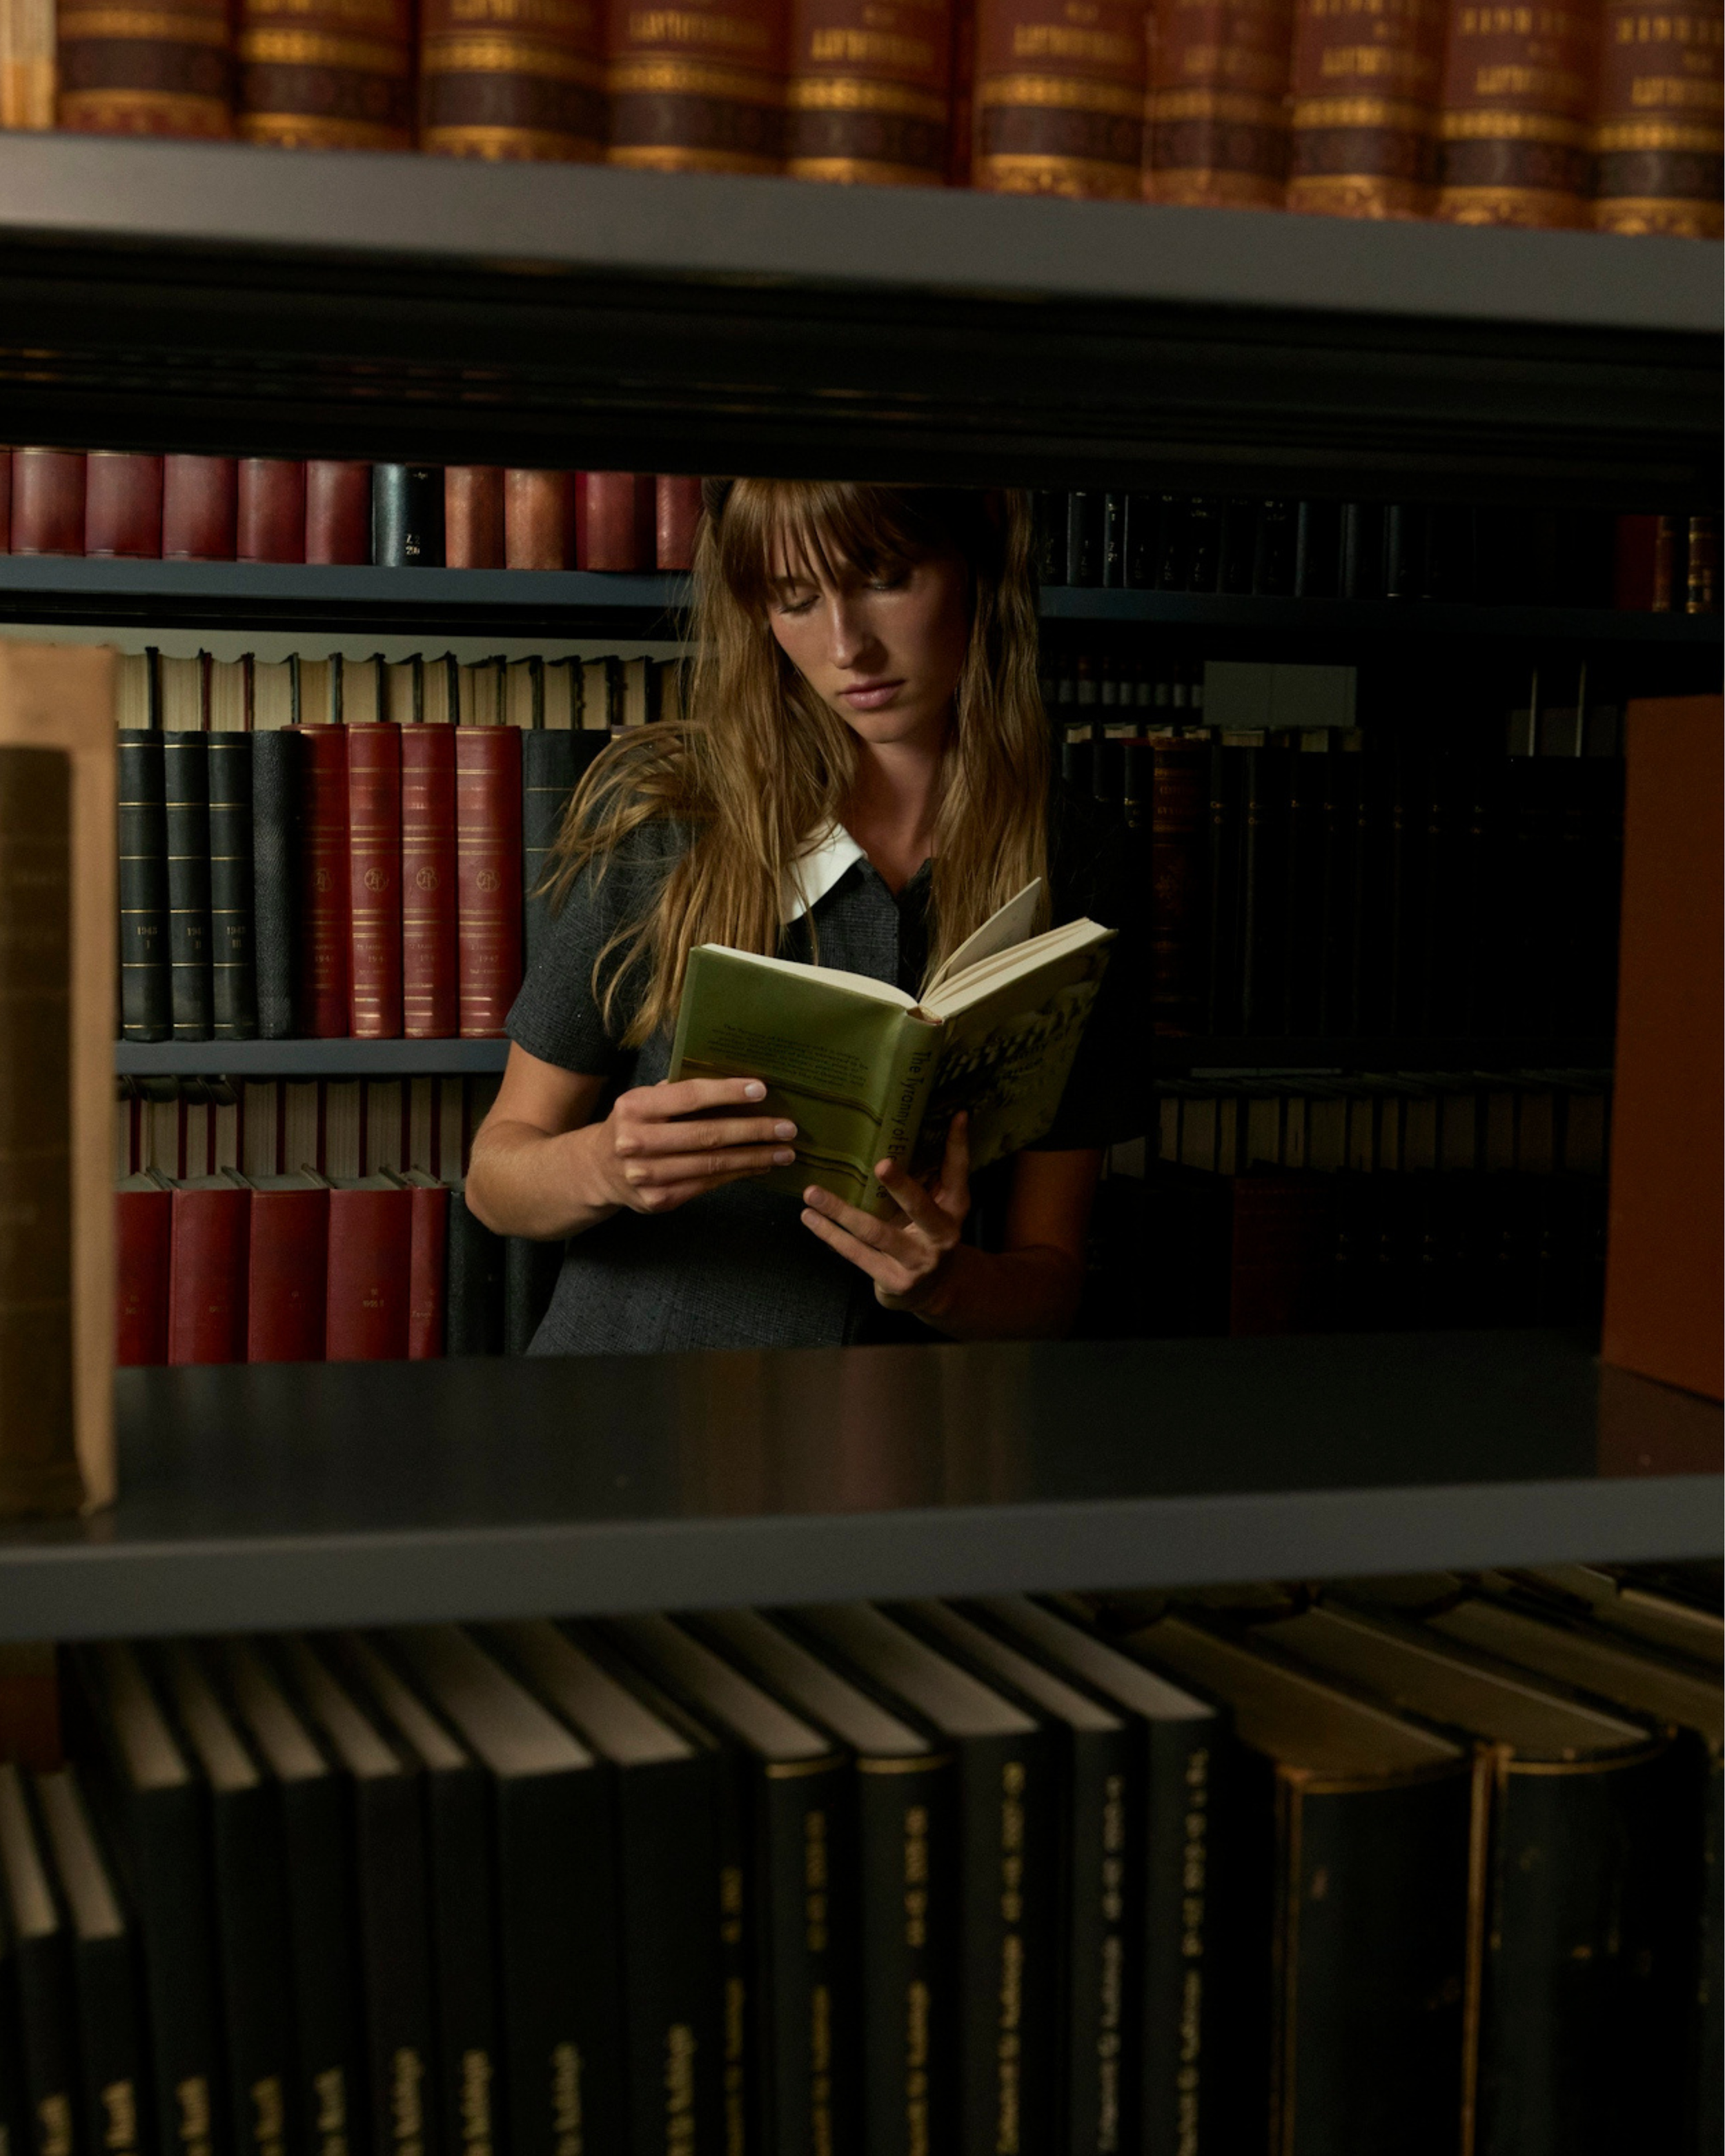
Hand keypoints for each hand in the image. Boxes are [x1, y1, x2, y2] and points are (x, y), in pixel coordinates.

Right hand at [590, 1077, 797, 1214]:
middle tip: (787, 1128)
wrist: (597, 1170)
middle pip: (707, 1135)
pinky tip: (760, 1165)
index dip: (727, 1093)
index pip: (688, 1096)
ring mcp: (647, 1176)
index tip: (761, 1090)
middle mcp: (636, 1142)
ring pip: (712, 1164)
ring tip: (785, 1151)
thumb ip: (679, 1094)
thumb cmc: (633, 1125)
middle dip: (753, 1131)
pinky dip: (738, 1174)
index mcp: (634, 1108)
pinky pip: (707, 1184)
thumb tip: (737, 1085)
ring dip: (754, 1157)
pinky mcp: (659, 1200)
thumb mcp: (644, 1101)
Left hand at [800, 1112, 971, 1314]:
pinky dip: (830, 1234)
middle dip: (901, 1186)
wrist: (934, 1290)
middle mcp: (941, 1235)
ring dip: (840, 1212)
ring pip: (875, 1233)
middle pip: (920, 1206)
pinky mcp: (892, 1279)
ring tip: (812, 1193)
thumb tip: (930, 1123)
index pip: (959, 1172)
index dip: (958, 1144)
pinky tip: (809, 1218)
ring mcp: (917, 1261)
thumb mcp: (939, 1207)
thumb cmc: (928, 1234)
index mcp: (954, 1209)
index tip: (957, 1115)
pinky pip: (856, 1253)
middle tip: (881, 1164)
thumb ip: (935, 1174)